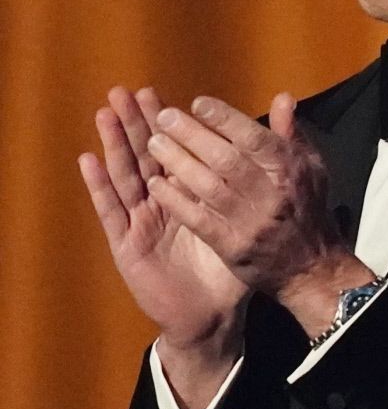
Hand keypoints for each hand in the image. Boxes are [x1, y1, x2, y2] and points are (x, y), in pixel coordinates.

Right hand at [79, 86, 248, 348]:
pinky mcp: (127, 244)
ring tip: (104, 112)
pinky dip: (99, 186)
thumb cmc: (227, 272)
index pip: (172, 153)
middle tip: (124, 91)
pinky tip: (88, 160)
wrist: (211, 317)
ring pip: (125, 176)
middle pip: (143, 157)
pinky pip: (112, 212)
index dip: (162, 125)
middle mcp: (159, 204)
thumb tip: (278, 158)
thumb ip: (258, 190)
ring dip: (114, 144)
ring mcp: (140, 222)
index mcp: (185, 196)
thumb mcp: (245, 225)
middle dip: (134, 125)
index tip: (155, 94)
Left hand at [140, 91, 370, 336]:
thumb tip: (282, 98)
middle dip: (191, 135)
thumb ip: (292, 134)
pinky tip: (157, 184)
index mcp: (291, 170)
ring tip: (153, 143)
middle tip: (164, 117)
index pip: (254, 138)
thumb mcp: (311, 169)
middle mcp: (272, 195)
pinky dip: (177, 201)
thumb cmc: (307, 211)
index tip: (198, 104)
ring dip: (177, 163)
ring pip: (209, 187)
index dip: (224, 118)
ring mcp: (251, 223)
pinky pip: (199, 220)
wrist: (311, 268)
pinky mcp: (233, 248)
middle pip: (226, 160)